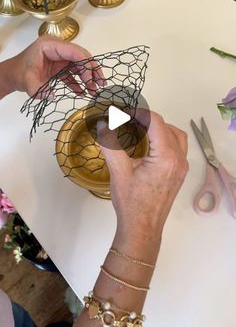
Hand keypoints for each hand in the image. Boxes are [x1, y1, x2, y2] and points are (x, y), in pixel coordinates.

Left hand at [7, 35, 103, 96]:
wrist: (13, 76)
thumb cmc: (19, 74)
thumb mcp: (28, 83)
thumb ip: (40, 90)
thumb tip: (53, 96)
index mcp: (50, 46)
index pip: (75, 52)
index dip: (86, 65)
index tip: (90, 80)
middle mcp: (58, 49)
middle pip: (81, 57)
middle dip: (92, 71)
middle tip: (101, 84)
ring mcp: (60, 57)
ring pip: (80, 65)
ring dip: (89, 78)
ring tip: (95, 90)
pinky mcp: (60, 66)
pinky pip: (73, 73)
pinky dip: (80, 83)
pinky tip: (84, 92)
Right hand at [97, 110, 188, 234]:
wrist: (142, 229)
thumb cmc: (131, 204)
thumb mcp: (118, 172)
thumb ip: (111, 144)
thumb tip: (104, 124)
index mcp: (166, 157)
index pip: (156, 122)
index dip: (140, 113)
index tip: (124, 114)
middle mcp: (179, 160)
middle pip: (168, 127)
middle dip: (149, 120)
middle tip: (129, 121)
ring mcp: (182, 167)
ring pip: (177, 136)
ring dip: (160, 129)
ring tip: (140, 130)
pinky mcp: (179, 174)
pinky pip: (177, 148)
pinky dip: (165, 140)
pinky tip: (148, 146)